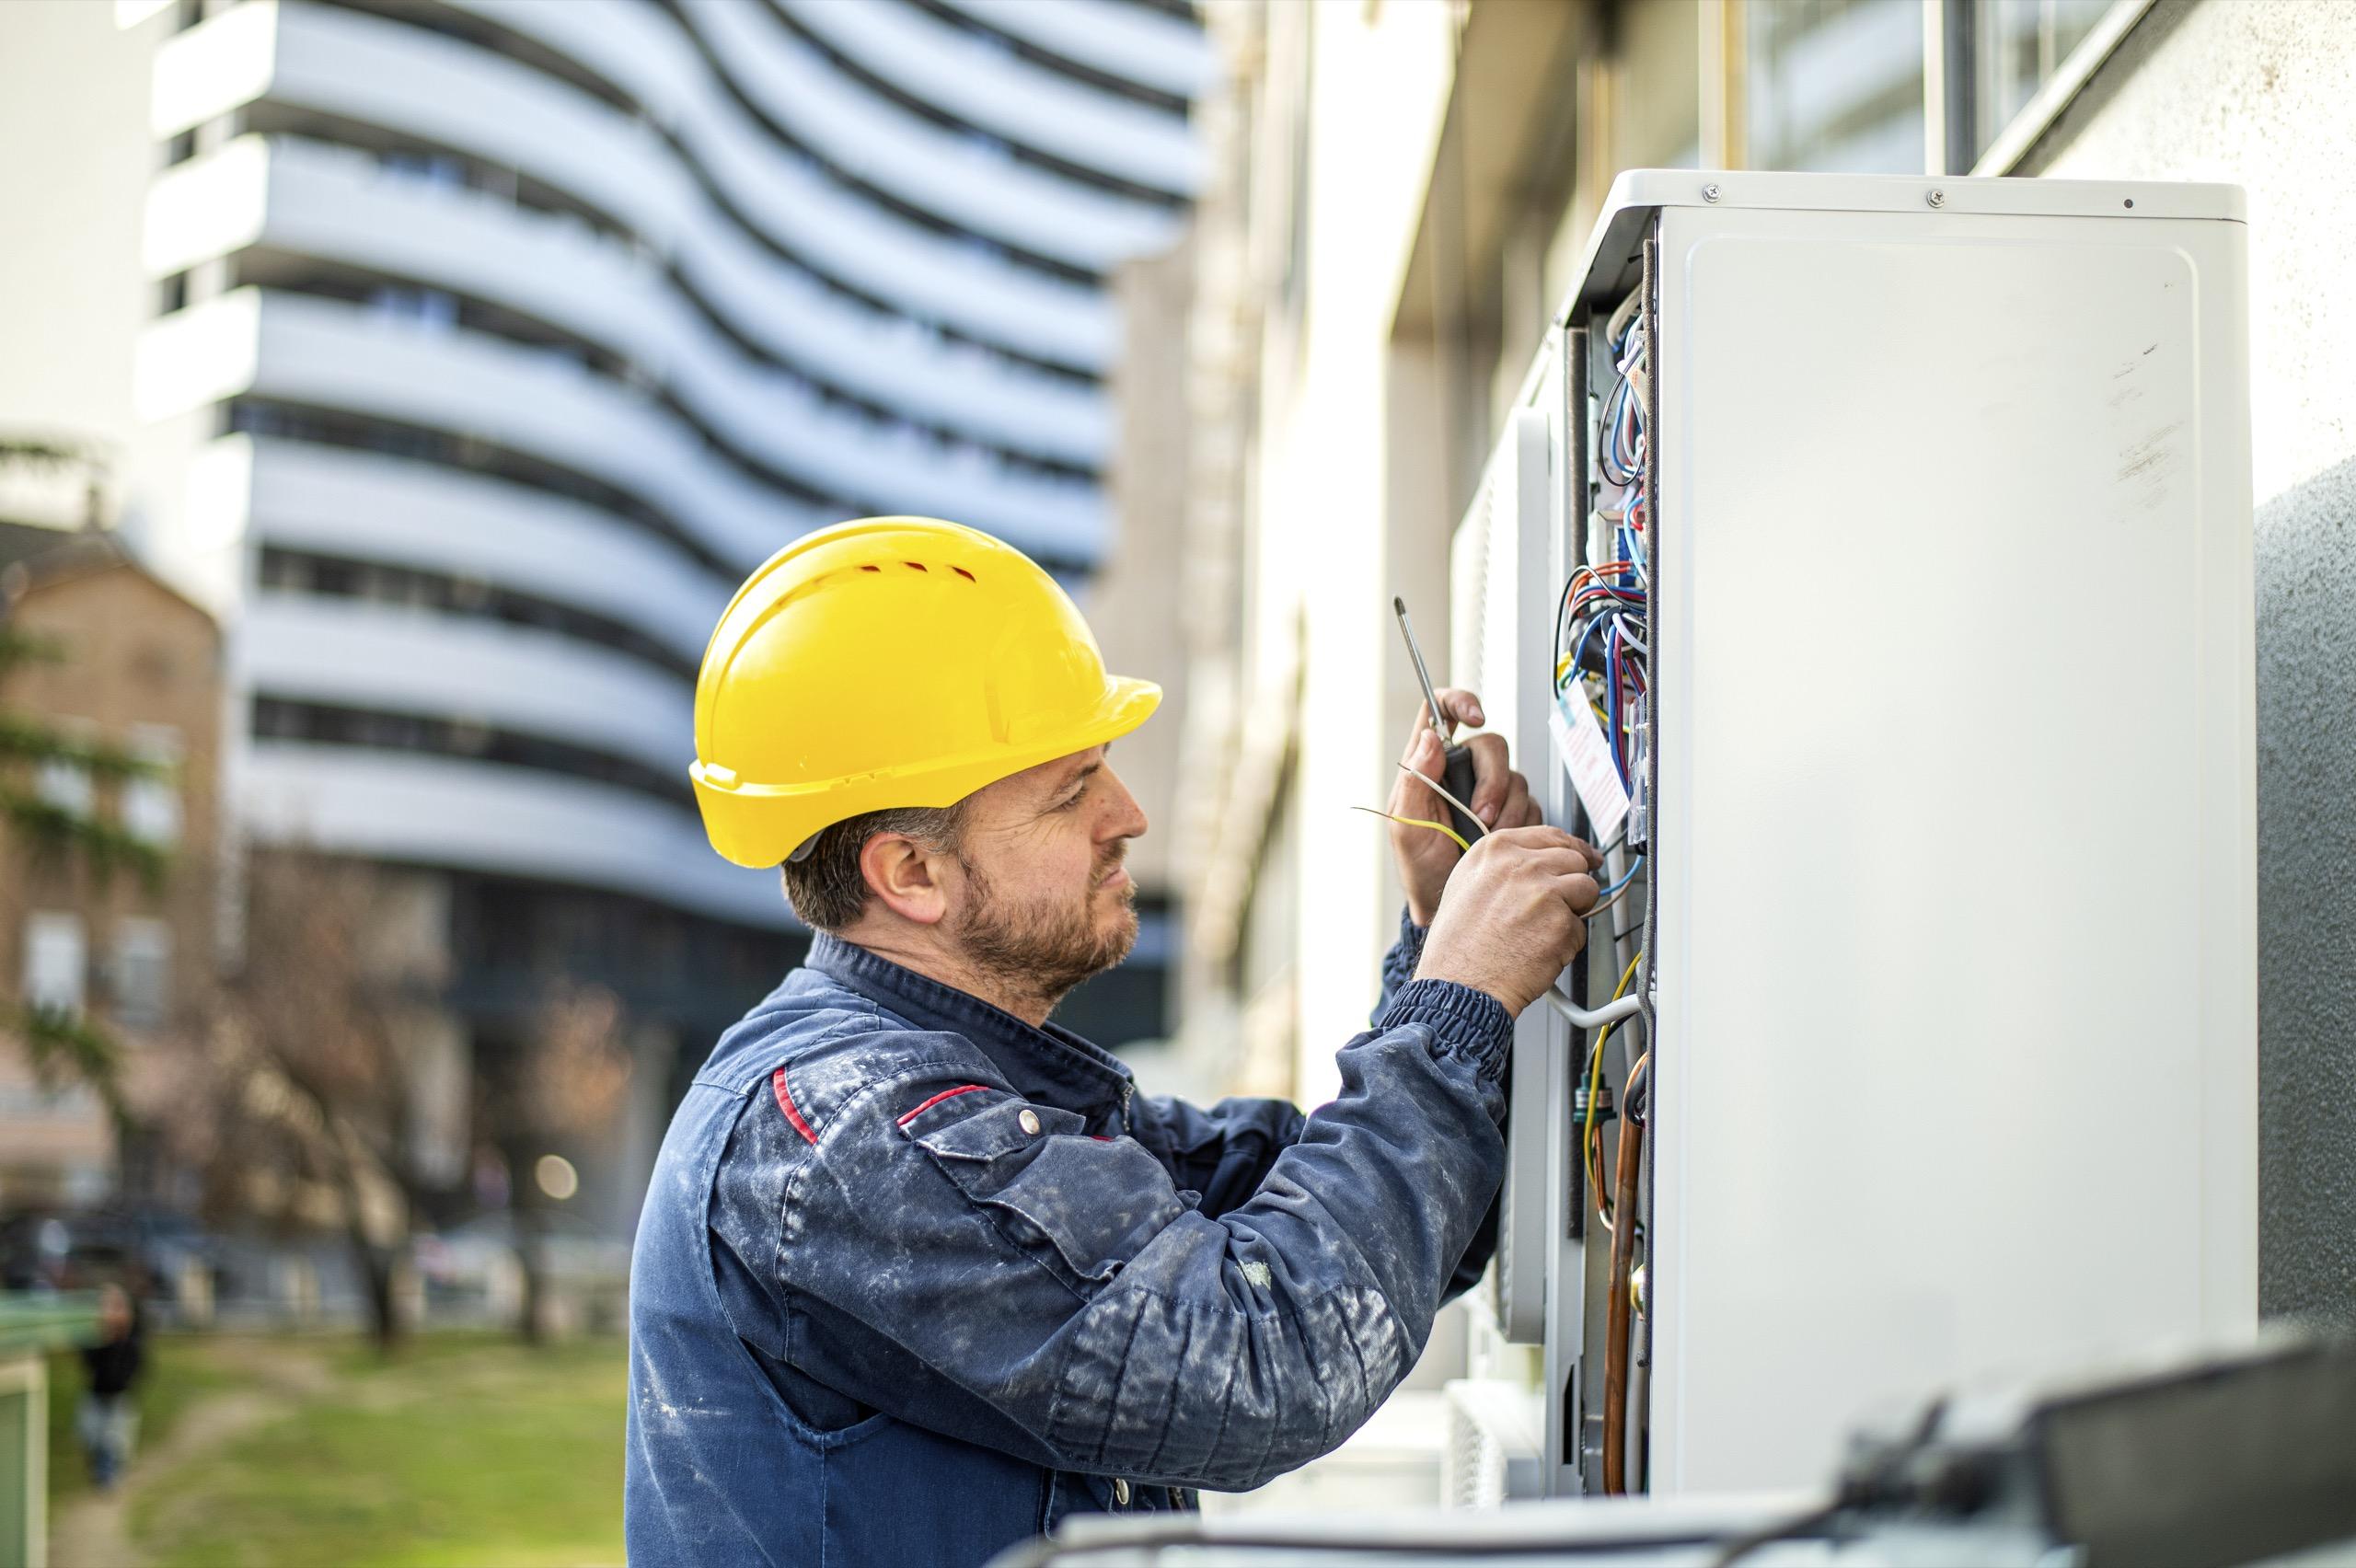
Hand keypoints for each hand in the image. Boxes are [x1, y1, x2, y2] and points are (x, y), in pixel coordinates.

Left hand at [1389, 688, 1543, 925]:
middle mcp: (1462, 772)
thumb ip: (1415, 781)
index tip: (1475, 717)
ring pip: (1515, 777)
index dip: (1460, 702)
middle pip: (1492, 746)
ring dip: (1507, 809)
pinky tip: (1505, 841)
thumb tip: (1428, 738)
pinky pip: (1531, 803)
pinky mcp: (1513, 812)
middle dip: (1493, 781)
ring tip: (1489, 837)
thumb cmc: (1420, 867)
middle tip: (1482, 816)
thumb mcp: (1406, 827)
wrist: (1447, 902)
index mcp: (1430, 766)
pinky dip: (1522, 822)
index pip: (1441, 712)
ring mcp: (1491, 791)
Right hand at [1414, 826, 1602, 1016]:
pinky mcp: (1561, 923)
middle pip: (1575, 859)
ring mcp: (1543, 891)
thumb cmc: (1458, 946)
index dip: (1571, 850)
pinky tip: (1537, 951)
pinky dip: (1566, 944)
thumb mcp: (1467, 885)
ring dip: (1574, 911)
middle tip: (1556, 906)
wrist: (1459, 984)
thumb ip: (1505, 866)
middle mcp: (1521, 864)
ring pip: (1587, 889)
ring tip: (1542, 931)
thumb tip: (1542, 862)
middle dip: (1572, 883)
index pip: (1552, 835)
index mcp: (1496, 849)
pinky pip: (1581, 929)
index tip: (1583, 858)